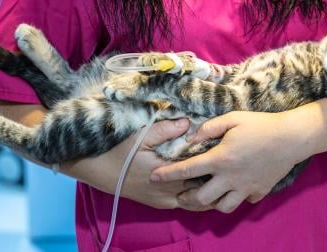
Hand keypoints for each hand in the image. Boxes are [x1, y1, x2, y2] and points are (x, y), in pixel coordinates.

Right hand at [63, 119, 212, 210]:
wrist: (102, 172)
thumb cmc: (122, 152)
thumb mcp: (142, 136)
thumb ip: (165, 129)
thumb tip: (187, 122)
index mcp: (168, 173)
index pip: (199, 168)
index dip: (213, 159)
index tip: (220, 147)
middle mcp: (170, 191)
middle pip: (203, 185)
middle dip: (214, 174)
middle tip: (224, 160)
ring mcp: (167, 201)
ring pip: (198, 199)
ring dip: (208, 188)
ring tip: (218, 174)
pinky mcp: (163, 205)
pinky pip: (187, 205)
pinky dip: (198, 197)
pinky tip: (204, 184)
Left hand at [150, 112, 311, 212]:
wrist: (292, 138)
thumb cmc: (261, 125)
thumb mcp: (232, 119)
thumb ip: (209, 128)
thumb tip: (190, 137)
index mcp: (221, 159)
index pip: (187, 170)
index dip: (167, 174)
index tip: (154, 176)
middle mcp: (230, 178)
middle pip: (201, 198)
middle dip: (187, 198)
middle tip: (181, 193)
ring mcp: (245, 187)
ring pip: (222, 207)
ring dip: (211, 203)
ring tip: (206, 195)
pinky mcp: (259, 191)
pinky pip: (243, 202)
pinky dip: (236, 198)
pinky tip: (233, 189)